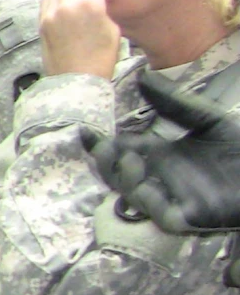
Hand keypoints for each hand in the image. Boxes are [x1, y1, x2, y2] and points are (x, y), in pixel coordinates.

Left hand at [40, 0, 122, 79]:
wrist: (76, 80)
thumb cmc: (101, 58)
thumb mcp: (113, 29)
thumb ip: (103, 6)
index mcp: (90, 4)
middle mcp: (67, 4)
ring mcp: (50, 13)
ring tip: (77, 4)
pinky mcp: (40, 22)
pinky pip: (47, 0)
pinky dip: (56, 0)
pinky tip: (65, 12)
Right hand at [88, 74, 239, 232]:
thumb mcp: (207, 118)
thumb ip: (174, 103)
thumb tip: (141, 76)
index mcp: (162, 155)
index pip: (122, 150)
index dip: (102, 143)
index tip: (86, 131)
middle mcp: (161, 178)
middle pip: (120, 175)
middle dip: (106, 163)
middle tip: (103, 147)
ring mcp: (172, 199)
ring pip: (134, 196)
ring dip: (126, 179)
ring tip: (133, 160)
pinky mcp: (188, 217)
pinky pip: (160, 214)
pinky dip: (149, 201)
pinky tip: (147, 184)